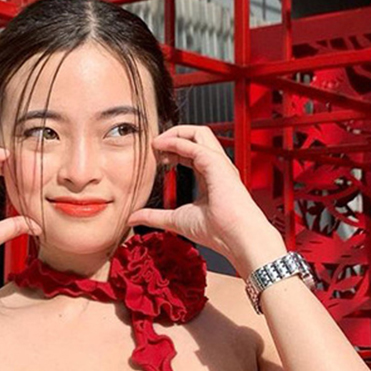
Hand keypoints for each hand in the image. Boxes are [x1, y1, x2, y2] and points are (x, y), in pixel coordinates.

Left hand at [126, 125, 286, 278]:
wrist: (235, 237)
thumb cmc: (218, 232)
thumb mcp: (177, 220)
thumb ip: (155, 216)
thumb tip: (134, 217)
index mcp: (210, 177)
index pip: (192, 152)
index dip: (173, 150)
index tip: (156, 157)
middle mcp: (217, 167)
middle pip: (197, 136)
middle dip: (173, 136)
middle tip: (154, 147)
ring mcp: (219, 164)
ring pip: (199, 132)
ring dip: (175, 133)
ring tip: (157, 143)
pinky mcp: (217, 164)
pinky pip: (195, 144)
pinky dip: (177, 142)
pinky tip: (161, 147)